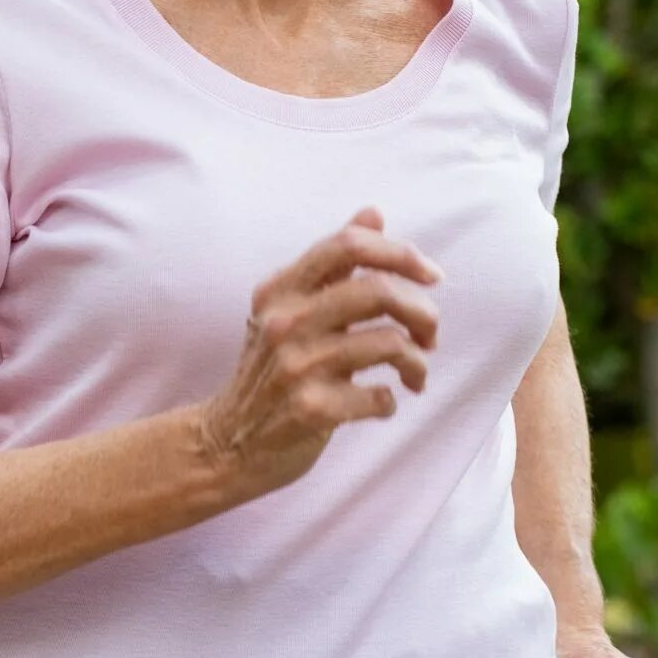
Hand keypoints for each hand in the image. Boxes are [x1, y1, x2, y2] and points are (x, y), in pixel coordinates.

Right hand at [192, 207, 441, 495]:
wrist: (226, 444)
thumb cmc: (268, 372)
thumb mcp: (287, 310)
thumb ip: (331, 265)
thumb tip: (373, 213)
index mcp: (280, 289)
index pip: (347, 244)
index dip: (400, 252)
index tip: (431, 275)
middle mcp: (284, 322)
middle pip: (377, 290)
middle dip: (422, 311)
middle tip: (431, 333)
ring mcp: (296, 366)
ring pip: (389, 343)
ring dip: (417, 361)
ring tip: (414, 373)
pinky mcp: (311, 411)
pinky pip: (380, 396)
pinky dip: (391, 400)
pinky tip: (380, 404)